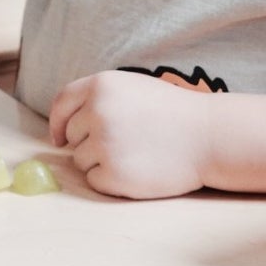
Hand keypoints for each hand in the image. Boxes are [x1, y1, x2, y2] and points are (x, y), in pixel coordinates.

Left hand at [48, 71, 212, 198]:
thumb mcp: (132, 88)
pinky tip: (138, 169)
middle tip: (124, 142)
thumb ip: (97, 99)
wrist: (208, 137)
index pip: (61, 104)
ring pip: (80, 160)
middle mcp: (97, 112)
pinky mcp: (113, 174)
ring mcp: (104, 144)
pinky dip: (110, 180)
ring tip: (135, 153)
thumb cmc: (172, 113)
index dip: (57, 122)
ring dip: (100, 162)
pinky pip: (95, 180)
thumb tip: (62, 128)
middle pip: (71, 136)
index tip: (59, 137)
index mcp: (102, 85)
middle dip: (88, 142)